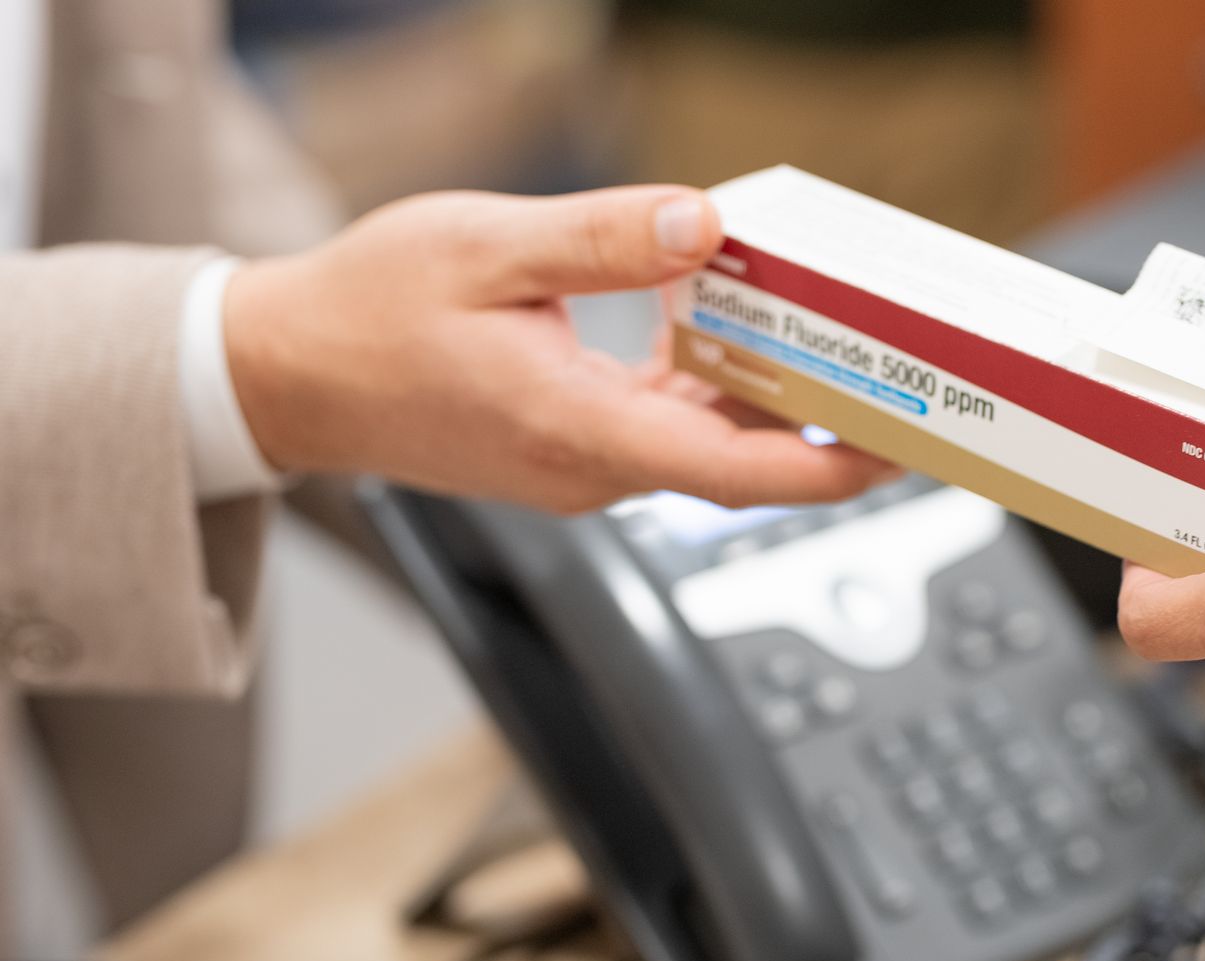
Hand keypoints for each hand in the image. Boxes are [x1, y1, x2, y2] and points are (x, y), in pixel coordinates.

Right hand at [223, 185, 895, 512]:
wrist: (289, 373)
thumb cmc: (367, 313)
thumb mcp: (484, 248)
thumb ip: (601, 240)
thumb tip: (704, 225)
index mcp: (578, 431)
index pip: (736, 474)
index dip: (828, 467)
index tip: (899, 451)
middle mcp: (591, 469)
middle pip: (738, 460)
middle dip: (821, 422)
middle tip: (892, 372)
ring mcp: (583, 468)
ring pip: (705, 443)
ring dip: (765, 398)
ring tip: (828, 339)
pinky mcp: (573, 450)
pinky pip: (666, 426)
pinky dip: (708, 385)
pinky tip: (723, 326)